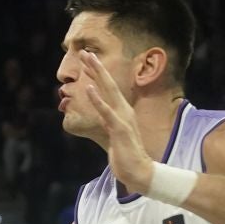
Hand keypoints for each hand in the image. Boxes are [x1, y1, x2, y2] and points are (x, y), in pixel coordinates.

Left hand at [78, 50, 154, 193]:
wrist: (139, 171)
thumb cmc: (126, 154)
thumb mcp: (114, 133)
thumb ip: (109, 120)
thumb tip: (101, 112)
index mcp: (122, 111)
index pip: (108, 88)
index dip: (98, 73)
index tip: (87, 60)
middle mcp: (123, 110)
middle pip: (108, 83)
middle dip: (96, 67)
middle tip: (85, 52)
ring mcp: (122, 118)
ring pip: (108, 91)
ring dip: (97, 74)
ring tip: (88, 60)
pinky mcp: (119, 128)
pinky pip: (106, 111)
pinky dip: (97, 99)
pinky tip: (89, 88)